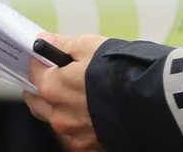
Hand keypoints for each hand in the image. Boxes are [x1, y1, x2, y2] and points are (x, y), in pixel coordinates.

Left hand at [25, 32, 109, 151]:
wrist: (150, 99)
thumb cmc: (120, 71)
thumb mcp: (89, 46)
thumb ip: (63, 45)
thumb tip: (46, 41)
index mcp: (52, 89)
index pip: (32, 73)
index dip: (38, 62)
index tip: (42, 58)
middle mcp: (59, 115)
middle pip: (38, 102)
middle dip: (42, 89)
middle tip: (53, 76)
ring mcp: (74, 134)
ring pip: (58, 119)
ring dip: (62, 106)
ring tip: (81, 93)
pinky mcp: (91, 145)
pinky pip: (77, 132)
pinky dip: (80, 121)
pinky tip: (94, 109)